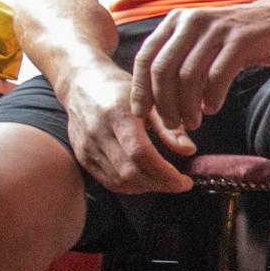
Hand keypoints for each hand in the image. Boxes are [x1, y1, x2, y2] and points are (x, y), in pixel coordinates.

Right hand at [61, 64, 192, 194]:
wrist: (80, 83)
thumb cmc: (118, 89)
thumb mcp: (149, 100)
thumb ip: (169, 128)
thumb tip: (189, 150)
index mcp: (117, 115)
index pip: (141, 154)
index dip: (165, 173)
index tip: (183, 181)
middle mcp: (98, 133)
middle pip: (129, 172)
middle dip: (159, 184)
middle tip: (178, 183)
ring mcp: (86, 147)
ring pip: (119, 181)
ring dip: (146, 187)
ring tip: (163, 181)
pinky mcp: (81, 156)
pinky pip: (108, 181)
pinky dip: (130, 186)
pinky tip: (145, 180)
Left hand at [130, 0, 269, 133]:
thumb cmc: (240, 38)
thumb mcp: (203, 39)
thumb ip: (179, 57)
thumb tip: (154, 95)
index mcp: (177, 21)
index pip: (145, 57)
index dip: (140, 89)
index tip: (142, 114)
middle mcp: (191, 22)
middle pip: (163, 70)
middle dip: (163, 103)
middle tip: (171, 124)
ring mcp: (216, 30)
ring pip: (188, 77)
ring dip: (187, 106)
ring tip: (193, 123)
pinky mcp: (240, 41)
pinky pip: (217, 76)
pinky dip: (212, 98)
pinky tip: (212, 108)